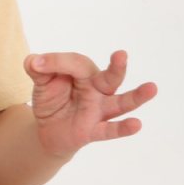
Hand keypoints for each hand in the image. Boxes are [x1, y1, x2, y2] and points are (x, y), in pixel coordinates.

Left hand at [24, 50, 156, 157]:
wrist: (47, 129)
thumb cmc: (52, 98)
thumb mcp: (41, 82)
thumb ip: (37, 70)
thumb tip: (32, 60)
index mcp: (84, 72)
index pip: (76, 63)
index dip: (56, 61)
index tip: (36, 65)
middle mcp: (98, 89)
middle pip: (111, 77)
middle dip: (117, 66)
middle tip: (121, 54)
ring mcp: (99, 110)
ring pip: (121, 102)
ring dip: (136, 96)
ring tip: (151, 87)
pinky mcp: (95, 130)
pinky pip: (110, 129)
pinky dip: (123, 128)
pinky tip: (136, 125)